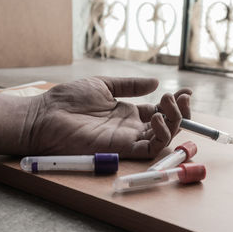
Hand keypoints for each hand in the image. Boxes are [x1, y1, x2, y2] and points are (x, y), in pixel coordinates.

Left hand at [24, 76, 191, 157]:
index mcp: (128, 113)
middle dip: (180, 111)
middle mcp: (131, 127)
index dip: (175, 103)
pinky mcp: (122, 149)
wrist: (46, 115)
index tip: (186, 90)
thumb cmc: (69, 99)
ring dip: (175, 121)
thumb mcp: (104, 85)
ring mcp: (127, 139)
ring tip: (170, 102)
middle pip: (166, 124)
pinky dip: (161, 135)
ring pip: (163, 137)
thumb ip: (130, 85)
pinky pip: (150, 148)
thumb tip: (156, 81)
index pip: (159, 111)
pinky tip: (158, 118)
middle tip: (183, 96)